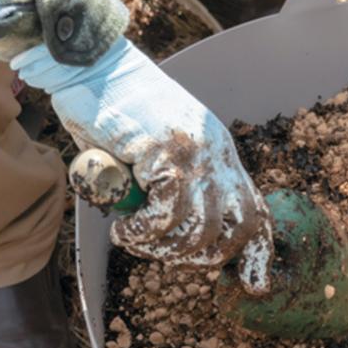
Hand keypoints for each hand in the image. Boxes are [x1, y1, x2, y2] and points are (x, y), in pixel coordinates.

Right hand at [11, 38, 272, 293]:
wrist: (89, 63)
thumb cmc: (111, 110)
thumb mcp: (155, 152)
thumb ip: (172, 184)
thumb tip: (171, 231)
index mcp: (220, 152)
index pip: (256, 210)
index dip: (258, 252)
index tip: (254, 285)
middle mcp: (218, 152)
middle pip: (235, 228)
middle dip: (199, 256)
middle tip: (159, 250)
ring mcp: (196, 152)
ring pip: (199, 229)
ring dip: (163, 248)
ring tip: (133, 239)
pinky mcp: (168, 152)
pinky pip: (165, 215)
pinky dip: (141, 233)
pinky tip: (122, 228)